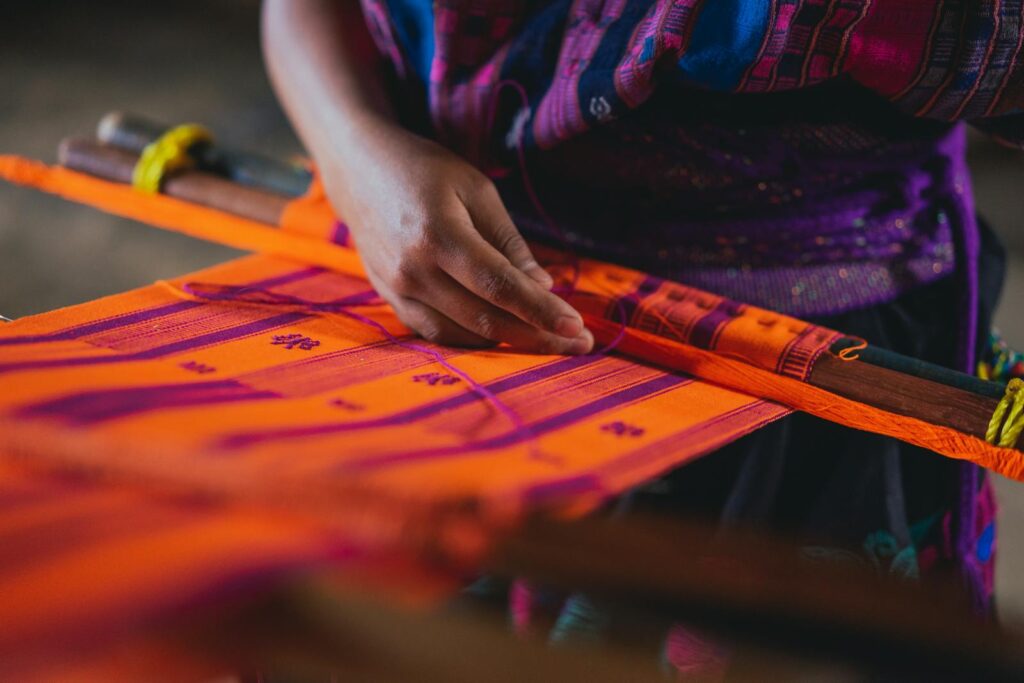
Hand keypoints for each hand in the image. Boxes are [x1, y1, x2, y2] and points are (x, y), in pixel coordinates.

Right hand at [320, 119, 593, 353]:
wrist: (357, 169)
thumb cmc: (424, 170)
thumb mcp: (476, 190)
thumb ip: (508, 243)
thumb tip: (542, 287)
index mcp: (438, 235)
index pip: (499, 286)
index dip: (540, 311)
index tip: (576, 328)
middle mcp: (413, 270)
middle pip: (484, 319)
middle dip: (537, 336)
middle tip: (578, 344)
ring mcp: (396, 290)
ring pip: (462, 333)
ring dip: (510, 343)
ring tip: (549, 341)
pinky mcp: (389, 299)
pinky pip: (437, 332)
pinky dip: (474, 339)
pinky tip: (505, 336)